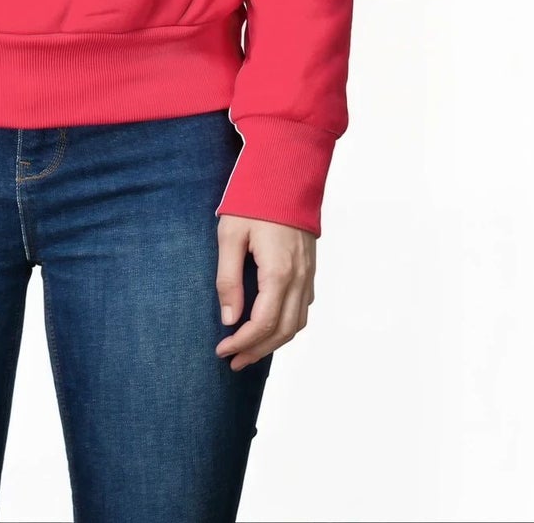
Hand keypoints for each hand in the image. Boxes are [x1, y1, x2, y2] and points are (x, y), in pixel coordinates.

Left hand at [215, 215, 315, 370]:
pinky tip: (270, 326)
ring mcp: (308, 274)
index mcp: (279, 272)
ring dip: (274, 342)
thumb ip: (229, 278)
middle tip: (233, 361)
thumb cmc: (254, 200)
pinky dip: (287, 325)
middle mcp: (299, 278)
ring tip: (248, 351)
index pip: (263, 323)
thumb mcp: (230, 236)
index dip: (243, 343)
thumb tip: (229, 318)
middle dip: (257, 351)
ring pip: (298, 323)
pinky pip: (304, 308)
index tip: (222, 350)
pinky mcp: (310, 268)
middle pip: (283, 331)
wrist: (286, 172)